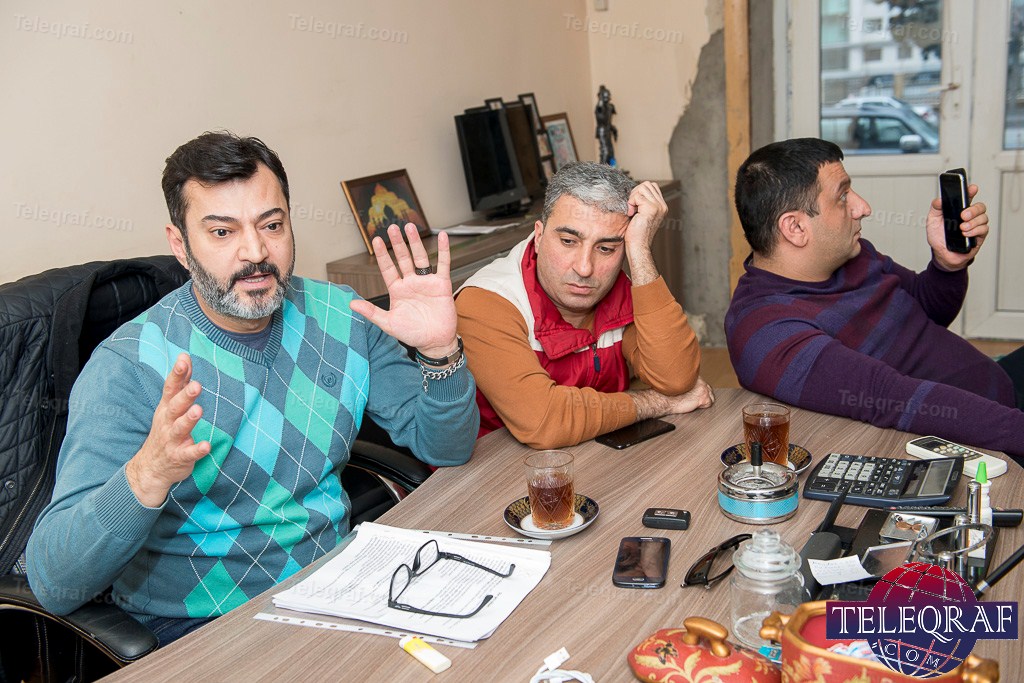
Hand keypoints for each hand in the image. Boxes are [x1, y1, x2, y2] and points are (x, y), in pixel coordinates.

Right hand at [126, 353, 210, 506]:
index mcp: (166, 408)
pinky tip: (207, 446)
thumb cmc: (165, 430)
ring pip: (180, 428)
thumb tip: (184, 356)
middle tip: (197, 385)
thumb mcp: (169, 405)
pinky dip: (197, 450)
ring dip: (189, 420)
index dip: (177, 374)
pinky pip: (188, 454)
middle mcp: (167, 422)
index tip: (183, 359)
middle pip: (175, 406)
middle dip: (185, 396)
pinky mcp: (179, 457)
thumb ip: (180, 383)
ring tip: (198, 410)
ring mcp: (172, 440)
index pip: (171, 388)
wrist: (150, 467)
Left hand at [349, 223, 457, 358]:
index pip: (388, 268)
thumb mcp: (388, 323)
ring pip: (420, 257)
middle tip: (393, 227)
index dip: (383, 254)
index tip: (377, 240)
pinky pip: (443, 264)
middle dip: (398, 243)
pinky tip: (443, 237)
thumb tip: (351, 304)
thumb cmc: (412, 334)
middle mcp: (411, 283)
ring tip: (410, 227)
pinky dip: (444, 250)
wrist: (435, 342)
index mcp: (397, 290)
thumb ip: (371, 312)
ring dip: (415, 242)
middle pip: (403, 258)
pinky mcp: (442, 285)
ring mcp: (426, 282)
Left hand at [624, 181, 667, 249]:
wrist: (638, 246)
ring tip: (632, 210)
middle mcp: (662, 205)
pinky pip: (637, 196)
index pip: (651, 186)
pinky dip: (631, 203)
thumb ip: (642, 203)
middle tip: (632, 207)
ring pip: (642, 187)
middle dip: (635, 193)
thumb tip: (634, 192)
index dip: (639, 192)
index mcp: (661, 207)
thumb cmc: (636, 234)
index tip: (634, 205)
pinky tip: (631, 214)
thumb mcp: (641, 215)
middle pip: (647, 184)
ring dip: (633, 197)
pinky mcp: (651, 208)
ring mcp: (658, 206)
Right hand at [664, 377, 714, 413]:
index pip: (703, 384)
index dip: (700, 391)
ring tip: (694, 402)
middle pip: (709, 390)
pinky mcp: (704, 398)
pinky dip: (702, 406)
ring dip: (703, 401)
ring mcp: (703, 389)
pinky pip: (709, 404)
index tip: (695, 394)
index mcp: (695, 376)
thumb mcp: (681, 385)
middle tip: (694, 400)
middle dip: (703, 396)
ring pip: (710, 397)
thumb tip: (694, 389)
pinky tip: (694, 405)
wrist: (667, 399)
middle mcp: (701, 381)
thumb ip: (689, 384)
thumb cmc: (670, 393)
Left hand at [925, 184, 988, 270]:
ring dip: (973, 222)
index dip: (971, 191)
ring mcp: (976, 225)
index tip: (972, 188)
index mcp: (959, 209)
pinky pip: (984, 229)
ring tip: (962, 227)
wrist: (942, 254)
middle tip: (963, 215)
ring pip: (983, 218)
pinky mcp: (979, 236)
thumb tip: (939, 200)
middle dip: (973, 210)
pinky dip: (975, 231)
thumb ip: (935, 208)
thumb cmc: (938, 237)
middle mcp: (970, 216)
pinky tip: (966, 234)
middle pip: (980, 206)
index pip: (968, 197)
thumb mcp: (932, 221)